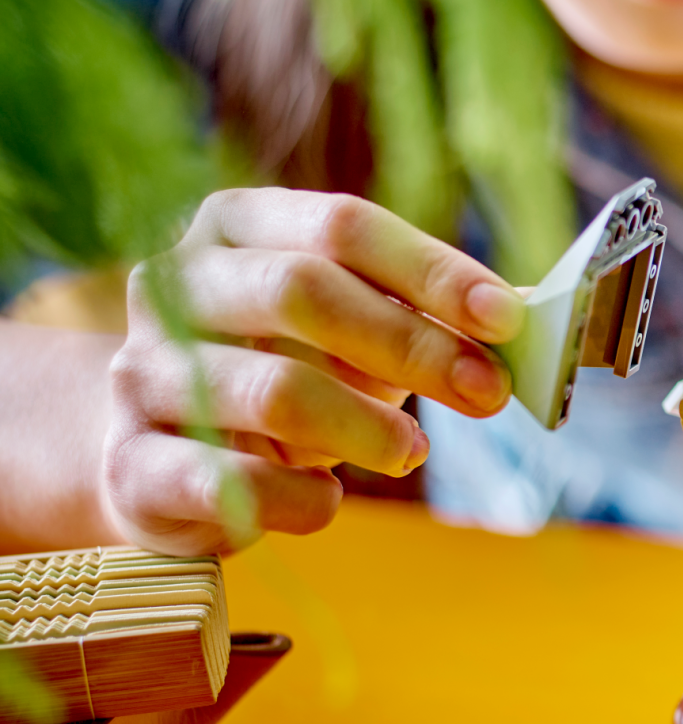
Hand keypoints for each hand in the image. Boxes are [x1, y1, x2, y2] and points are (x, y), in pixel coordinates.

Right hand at [104, 189, 525, 554]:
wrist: (162, 457)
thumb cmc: (287, 373)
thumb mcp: (349, 329)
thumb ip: (419, 317)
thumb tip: (509, 330)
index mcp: (235, 226)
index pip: (342, 225)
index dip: (433, 271)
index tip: (506, 319)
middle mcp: (173, 284)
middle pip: (303, 292)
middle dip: (413, 344)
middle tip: (487, 393)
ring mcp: (142, 374)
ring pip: (274, 391)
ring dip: (368, 428)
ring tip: (410, 451)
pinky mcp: (132, 467)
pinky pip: (235, 483)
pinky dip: (304, 498)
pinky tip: (329, 498)